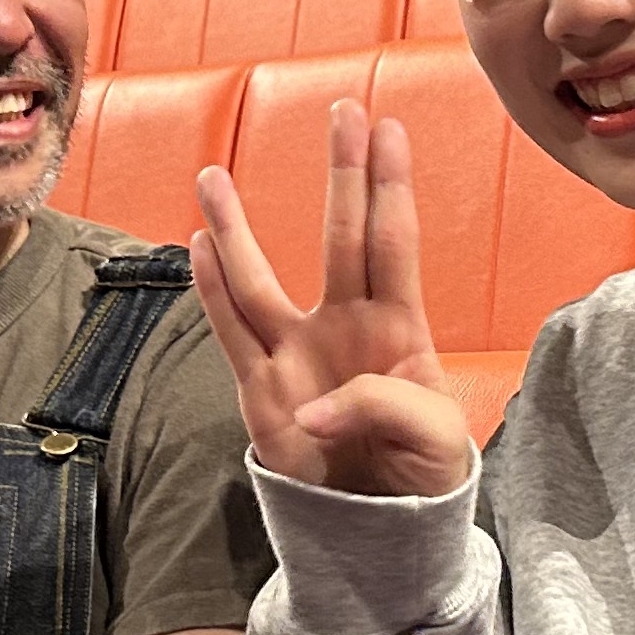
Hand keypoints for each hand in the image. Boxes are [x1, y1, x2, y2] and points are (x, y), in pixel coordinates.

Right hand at [191, 100, 470, 496]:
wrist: (385, 524)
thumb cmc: (424, 472)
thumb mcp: (436, 441)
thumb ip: (384, 409)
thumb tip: (316, 411)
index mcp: (399, 328)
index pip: (392, 241)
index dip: (389, 186)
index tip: (389, 128)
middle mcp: (345, 326)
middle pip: (341, 236)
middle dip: (343, 174)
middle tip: (343, 110)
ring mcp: (298, 354)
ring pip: (260, 278)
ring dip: (236, 227)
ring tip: (211, 174)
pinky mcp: (261, 392)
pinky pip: (231, 333)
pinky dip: (211, 291)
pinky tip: (198, 246)